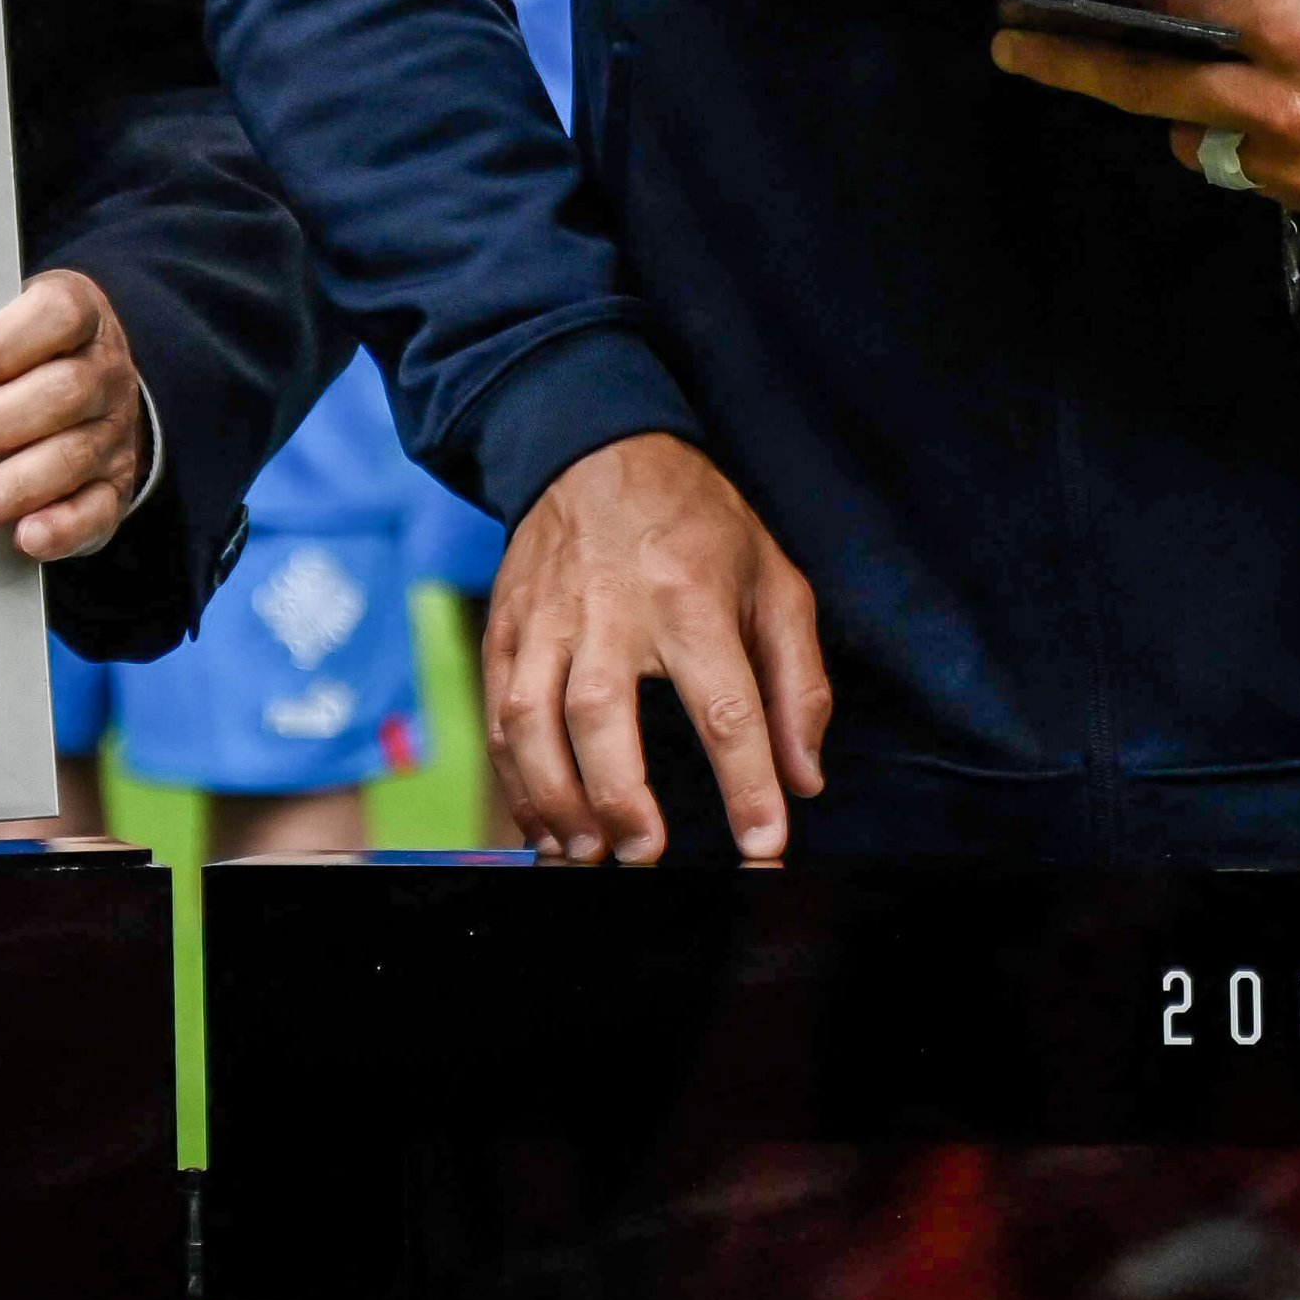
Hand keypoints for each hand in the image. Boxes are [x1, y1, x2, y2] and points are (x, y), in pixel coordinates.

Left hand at [0, 268, 146, 563]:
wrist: (96, 389)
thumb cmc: (27, 353)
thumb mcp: (8, 323)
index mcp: (81, 313)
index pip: (55, 316)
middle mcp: (105, 372)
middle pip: (60, 393)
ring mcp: (115, 431)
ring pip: (72, 456)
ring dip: (11, 487)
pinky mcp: (116, 486)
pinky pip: (98, 509)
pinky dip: (62, 527)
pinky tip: (25, 539)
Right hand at [483, 432, 829, 865]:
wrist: (595, 443)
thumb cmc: (697, 522)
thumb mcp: (774, 579)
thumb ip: (798, 681)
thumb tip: (802, 778)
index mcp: (693, 596)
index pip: (725, 705)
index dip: (746, 785)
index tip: (763, 847)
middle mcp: (613, 606)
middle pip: (603, 712)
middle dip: (620, 797)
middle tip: (644, 856)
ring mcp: (548, 615)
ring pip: (532, 714)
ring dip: (553, 796)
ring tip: (583, 853)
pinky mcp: (506, 623)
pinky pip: (497, 709)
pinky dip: (514, 777)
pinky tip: (540, 823)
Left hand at [988, 0, 1299, 223]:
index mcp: (1294, 28)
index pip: (1170, 3)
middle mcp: (1284, 103)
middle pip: (1146, 88)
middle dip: (1069, 65)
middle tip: (1008, 48)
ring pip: (1200, 138)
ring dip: (1178, 107)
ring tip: (1161, 72)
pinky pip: (1255, 174)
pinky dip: (1246, 143)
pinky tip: (1260, 112)